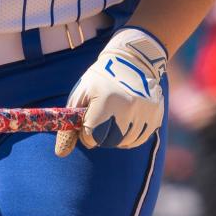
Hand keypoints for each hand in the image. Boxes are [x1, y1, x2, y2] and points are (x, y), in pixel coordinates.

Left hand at [65, 26, 166, 150]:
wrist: (132, 61)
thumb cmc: (100, 80)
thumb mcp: (80, 95)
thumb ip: (69, 125)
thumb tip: (60, 154)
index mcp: (106, 101)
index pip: (92, 135)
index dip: (86, 133)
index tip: (86, 124)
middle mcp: (128, 108)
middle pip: (109, 142)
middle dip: (101, 136)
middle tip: (100, 121)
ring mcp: (144, 113)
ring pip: (125, 143)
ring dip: (115, 136)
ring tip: (113, 117)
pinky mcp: (156, 116)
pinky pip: (139, 139)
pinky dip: (129, 135)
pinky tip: (125, 120)